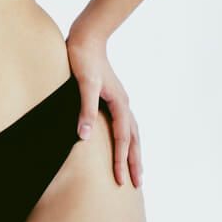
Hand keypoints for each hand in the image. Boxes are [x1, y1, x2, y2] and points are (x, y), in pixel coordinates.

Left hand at [66, 34, 142, 187]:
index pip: (122, 139)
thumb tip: (85, 136)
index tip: (120, 181)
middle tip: (137, 184)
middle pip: (133, 138)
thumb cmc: (83, 59)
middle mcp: (123, 103)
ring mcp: (119, 100)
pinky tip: (123, 142)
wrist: (87, 37)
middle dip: (135, 161)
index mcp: (119, 102)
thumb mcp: (83, 84)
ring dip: (134, 151)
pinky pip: (125, 124)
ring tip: (136, 168)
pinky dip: (128, 138)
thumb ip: (85, 110)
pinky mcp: (112, 97)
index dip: (121, 160)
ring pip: (132, 132)